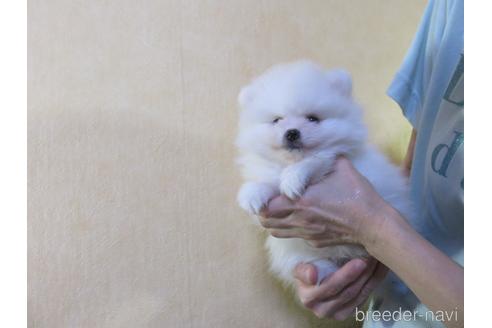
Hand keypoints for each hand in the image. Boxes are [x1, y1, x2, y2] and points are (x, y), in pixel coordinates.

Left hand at [260, 157, 389, 247]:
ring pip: (277, 232)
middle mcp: (300, 220)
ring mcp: (307, 233)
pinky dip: (292, 229)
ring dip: (274, 222)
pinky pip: (296, 236)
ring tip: (279, 212)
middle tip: (268, 202)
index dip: (261, 200)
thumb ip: (324, 158)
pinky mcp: (315, 242)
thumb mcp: (341, 168)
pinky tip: (300, 220)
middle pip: (267, 222)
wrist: (373, 224)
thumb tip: (318, 145)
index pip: (266, 206)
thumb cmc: (357, 195)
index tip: (265, 192)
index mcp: (302, 201)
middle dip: (264, 212)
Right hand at [294, 258, 387, 319]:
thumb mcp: (299, 267)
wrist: (311, 281)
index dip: (346, 275)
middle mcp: (322, 310)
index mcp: (309, 298)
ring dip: (370, 277)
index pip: (330, 287)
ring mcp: (336, 314)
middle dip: (362, 274)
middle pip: (347, 292)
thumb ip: (303, 270)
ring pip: (358, 295)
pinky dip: (373, 282)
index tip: (360, 262)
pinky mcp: (348, 312)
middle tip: (373, 257)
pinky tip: (379, 269)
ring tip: (377, 260)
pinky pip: (364, 298)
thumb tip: (312, 275)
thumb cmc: (306, 270)